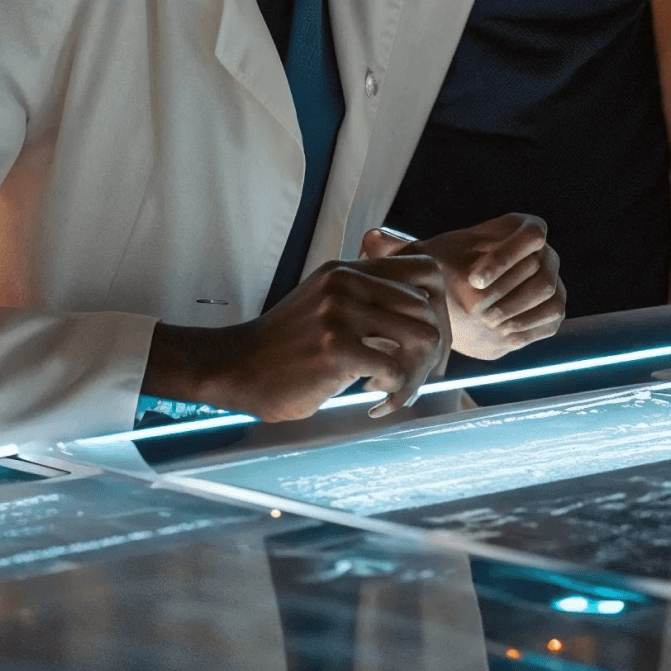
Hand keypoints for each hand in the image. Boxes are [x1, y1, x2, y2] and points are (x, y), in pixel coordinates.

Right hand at [145, 253, 452, 422]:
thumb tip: (426, 316)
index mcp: (350, 270)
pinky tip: (374, 401)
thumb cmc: (284, 346)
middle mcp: (348, 283)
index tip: (427, 343)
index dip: (437, 309)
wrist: (233, 368)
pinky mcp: (337, 348)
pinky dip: (396, 390)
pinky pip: (396, 369)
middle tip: (413, 377)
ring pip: (422, 337)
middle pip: (429, 308)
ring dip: (417, 372)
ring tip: (394, 390)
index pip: (425, 272)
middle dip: (432, 348)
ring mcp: (342, 313)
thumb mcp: (325, 303)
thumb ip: (366, 299)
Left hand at [364, 215, 564, 359]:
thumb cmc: (441, 276)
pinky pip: (551, 318)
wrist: (462, 306)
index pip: (532, 234)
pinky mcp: (553, 310)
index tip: (475, 279)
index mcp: (518, 227)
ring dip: (518, 310)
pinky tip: (499, 333)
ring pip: (549, 294)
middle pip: (541, 269)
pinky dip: (528, 326)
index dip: (506, 256)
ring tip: (486, 323)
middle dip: (507, 291)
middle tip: (478, 312)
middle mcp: (543, 251)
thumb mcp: (420, 260)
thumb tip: (371, 236)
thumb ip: (396, 249)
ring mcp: (552, 281)